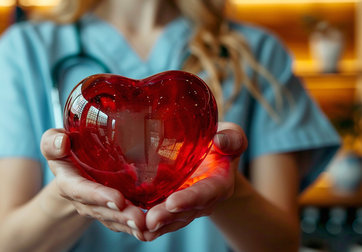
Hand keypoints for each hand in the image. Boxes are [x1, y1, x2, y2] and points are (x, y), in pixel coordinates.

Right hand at [40, 129, 146, 239]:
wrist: (71, 168)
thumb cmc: (65, 150)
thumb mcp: (53, 143)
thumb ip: (52, 142)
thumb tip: (62, 142)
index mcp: (68, 182)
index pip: (81, 190)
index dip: (98, 196)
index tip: (117, 200)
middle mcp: (82, 201)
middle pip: (102, 210)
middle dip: (120, 216)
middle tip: (139, 219)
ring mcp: (97, 209)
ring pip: (114, 219)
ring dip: (130, 224)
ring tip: (146, 225)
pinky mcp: (111, 211)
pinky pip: (123, 222)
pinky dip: (137, 227)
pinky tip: (152, 228)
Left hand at [142, 122, 247, 240]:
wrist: (211, 156)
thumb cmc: (220, 142)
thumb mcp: (231, 135)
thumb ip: (232, 138)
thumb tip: (219, 140)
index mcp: (219, 184)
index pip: (206, 193)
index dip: (190, 199)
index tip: (173, 203)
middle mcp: (203, 201)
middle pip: (184, 212)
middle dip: (166, 217)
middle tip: (149, 221)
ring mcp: (186, 207)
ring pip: (170, 220)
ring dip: (154, 224)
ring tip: (136, 226)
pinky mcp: (170, 207)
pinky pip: (159, 218)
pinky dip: (144, 223)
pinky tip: (130, 224)